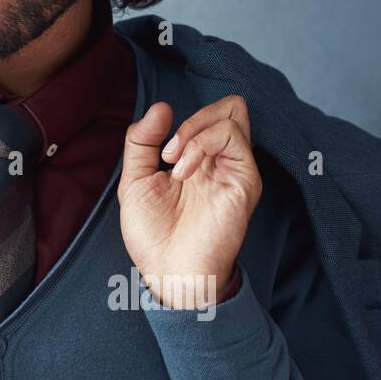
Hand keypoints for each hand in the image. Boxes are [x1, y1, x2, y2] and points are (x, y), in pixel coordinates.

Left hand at [117, 95, 261, 308]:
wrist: (167, 272)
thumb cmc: (153, 235)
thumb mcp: (135, 180)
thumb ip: (142, 142)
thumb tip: (161, 107)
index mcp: (200, 160)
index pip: (208, 115)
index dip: (179, 120)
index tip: (157, 151)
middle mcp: (222, 162)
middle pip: (230, 106)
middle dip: (195, 116)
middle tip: (168, 151)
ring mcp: (235, 169)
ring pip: (234, 112)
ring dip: (193, 130)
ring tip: (173, 163)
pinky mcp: (245, 180)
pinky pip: (232, 136)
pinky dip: (200, 144)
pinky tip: (183, 172)